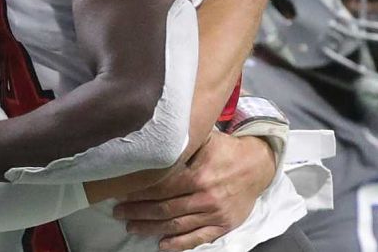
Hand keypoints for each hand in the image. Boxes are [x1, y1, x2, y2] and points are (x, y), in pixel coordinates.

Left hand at [111, 132, 276, 250]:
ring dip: (152, 228)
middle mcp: (206, 197)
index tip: (122, 192)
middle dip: (139, 211)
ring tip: (132, 227)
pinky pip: (199, 238)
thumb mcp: (206, 139)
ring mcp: (215, 213)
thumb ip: (184, 142)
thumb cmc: (227, 150)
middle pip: (165, 208)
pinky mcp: (223, 225)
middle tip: (119, 212)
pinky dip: (180, 244)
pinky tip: (162, 245)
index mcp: (199, 175)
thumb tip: (157, 136)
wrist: (258, 165)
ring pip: (178, 224)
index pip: (162, 187)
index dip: (141, 191)